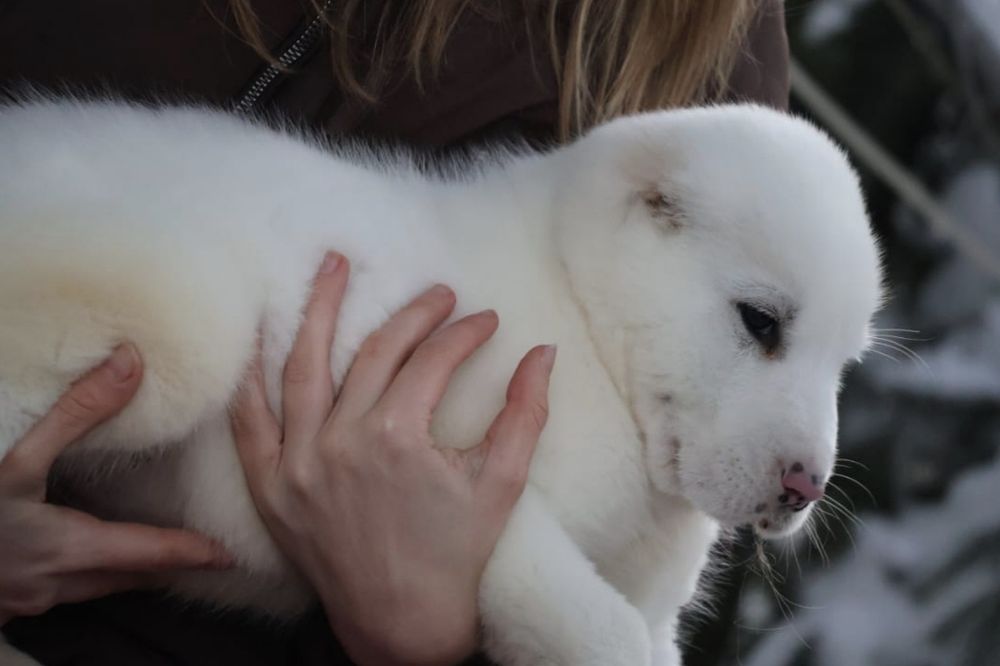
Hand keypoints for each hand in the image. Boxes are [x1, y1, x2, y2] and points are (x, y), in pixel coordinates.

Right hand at [0, 345, 232, 625]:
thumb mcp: (14, 459)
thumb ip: (77, 413)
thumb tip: (132, 364)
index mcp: (66, 550)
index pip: (149, 555)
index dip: (191, 554)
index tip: (228, 556)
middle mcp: (54, 583)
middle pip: (126, 579)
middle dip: (163, 566)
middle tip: (199, 554)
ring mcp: (26, 598)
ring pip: (95, 589)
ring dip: (124, 571)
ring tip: (148, 552)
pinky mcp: (5, 598)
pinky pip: (62, 589)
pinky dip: (84, 573)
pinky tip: (73, 554)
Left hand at [231, 253, 555, 665]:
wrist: (402, 624)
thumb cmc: (457, 557)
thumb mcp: (502, 484)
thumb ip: (525, 414)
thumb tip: (543, 353)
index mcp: (399, 438)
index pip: (433, 360)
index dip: (465, 333)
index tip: (485, 321)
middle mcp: (341, 441)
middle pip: (375, 351)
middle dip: (412, 314)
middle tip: (437, 293)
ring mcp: (298, 463)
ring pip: (303, 366)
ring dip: (317, 310)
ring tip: (332, 266)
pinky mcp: (271, 487)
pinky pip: (250, 421)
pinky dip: (251, 377)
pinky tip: (260, 337)